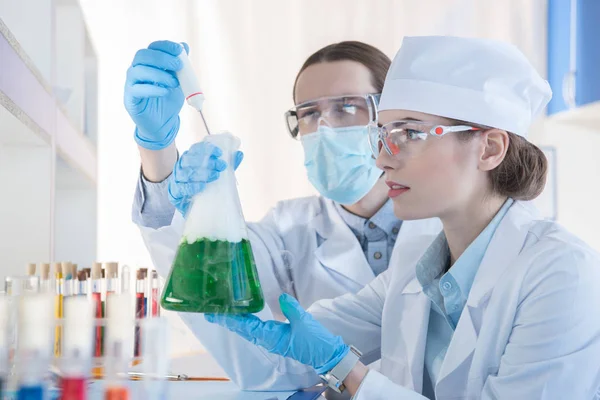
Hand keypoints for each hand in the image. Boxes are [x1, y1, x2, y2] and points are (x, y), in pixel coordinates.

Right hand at [125, 40, 187, 149]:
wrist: (163, 123)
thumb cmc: (168, 100)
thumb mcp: (178, 81)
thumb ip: (180, 66)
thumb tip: (184, 45)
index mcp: (148, 64)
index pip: (152, 48)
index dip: (165, 46)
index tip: (180, 49)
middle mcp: (137, 70)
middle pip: (142, 56)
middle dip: (161, 58)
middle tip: (178, 65)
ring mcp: (131, 84)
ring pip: (138, 71)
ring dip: (159, 74)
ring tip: (175, 82)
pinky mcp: (130, 99)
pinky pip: (137, 90)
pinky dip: (153, 89)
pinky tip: (165, 92)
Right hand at [168, 141, 243, 214]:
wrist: (189, 202)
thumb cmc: (203, 183)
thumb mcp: (216, 172)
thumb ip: (227, 164)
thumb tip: (239, 154)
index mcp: (191, 157)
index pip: (196, 148)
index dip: (207, 149)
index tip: (219, 152)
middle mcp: (182, 165)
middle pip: (190, 159)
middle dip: (207, 161)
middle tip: (221, 166)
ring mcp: (177, 178)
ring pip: (186, 173)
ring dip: (202, 174)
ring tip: (215, 176)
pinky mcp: (175, 191)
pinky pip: (182, 188)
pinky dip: (192, 187)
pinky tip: (202, 187)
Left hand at [205, 293, 349, 373]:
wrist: (326, 354)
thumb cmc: (315, 340)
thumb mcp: (304, 321)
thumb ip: (291, 308)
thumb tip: (281, 296)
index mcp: (272, 336)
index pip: (246, 325)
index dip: (231, 318)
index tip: (216, 313)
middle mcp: (268, 339)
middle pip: (243, 328)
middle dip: (228, 319)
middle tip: (212, 311)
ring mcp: (272, 339)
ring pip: (249, 330)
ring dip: (236, 321)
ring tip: (224, 311)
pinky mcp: (278, 337)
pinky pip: (257, 330)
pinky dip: (248, 322)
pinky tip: (245, 316)